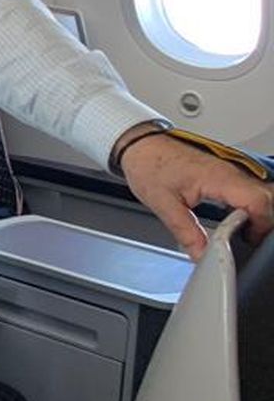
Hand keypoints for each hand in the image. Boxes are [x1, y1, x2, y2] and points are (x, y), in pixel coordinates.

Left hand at [120, 133, 273, 258]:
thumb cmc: (148, 165)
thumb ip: (185, 232)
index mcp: (218, 177)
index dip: (260, 225)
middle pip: (265, 197)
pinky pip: (246, 189)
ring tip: (240, 232)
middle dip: (262, 222)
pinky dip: (247, 206)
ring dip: (255, 214)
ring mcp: (228, 171)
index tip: (248, 241)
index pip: (258, 201)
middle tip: (245, 240)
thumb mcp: (163, 205)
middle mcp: (228, 172)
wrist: (139, 145)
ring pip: (259, 193)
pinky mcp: (223, 173)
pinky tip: (234, 219)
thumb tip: (201, 254)